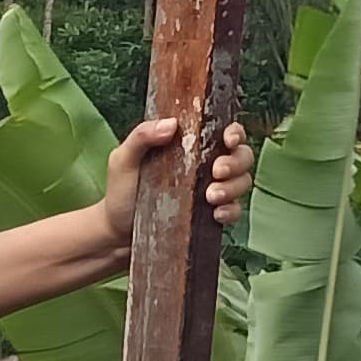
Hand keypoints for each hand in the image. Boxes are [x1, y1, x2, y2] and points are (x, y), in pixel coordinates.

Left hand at [94, 117, 253, 254]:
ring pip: (243, 181)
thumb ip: (142, 136)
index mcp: (189, 144)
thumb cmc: (120, 192)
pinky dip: (231, 210)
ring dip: (233, 187)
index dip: (234, 132)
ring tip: (210, 196)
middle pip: (242, 154)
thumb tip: (171, 124)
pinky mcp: (211, 216)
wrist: (117, 235)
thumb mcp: (124, 159)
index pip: (224, 129)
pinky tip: (215, 214)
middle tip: (216, 171)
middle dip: (235, 162)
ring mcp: (211, 191)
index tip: (227, 139)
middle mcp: (205, 165)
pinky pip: (235, 210)